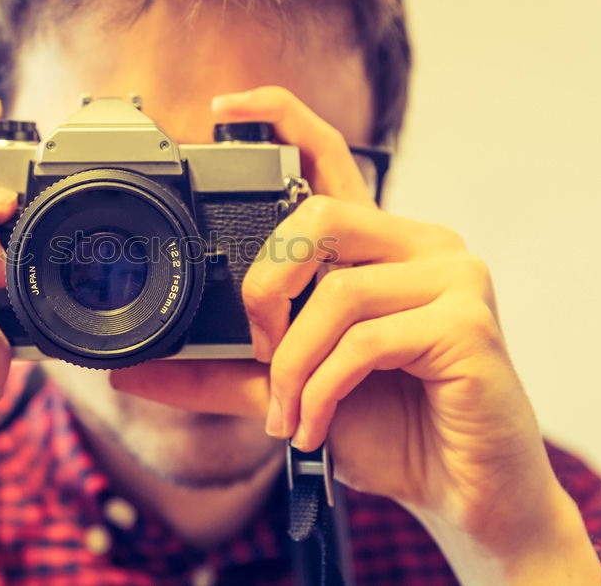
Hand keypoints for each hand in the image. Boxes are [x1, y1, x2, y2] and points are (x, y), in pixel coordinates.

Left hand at [112, 87, 600, 583]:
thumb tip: (131, 371)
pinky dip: (324, 390)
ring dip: (294, 365)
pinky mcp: (469, 325)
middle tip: (261, 350)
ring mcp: (455, 278)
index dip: (282, 118)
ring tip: (290, 414)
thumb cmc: (389, 428)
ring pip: (338, 290)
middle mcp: (424, 245)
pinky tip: (318, 427)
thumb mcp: (290, 389)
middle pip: (320, 219)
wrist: (463, 493)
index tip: (222, 107)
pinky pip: (366, 341)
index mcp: (382, 246)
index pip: (333, 158)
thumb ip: (219, 372)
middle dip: (266, 289)